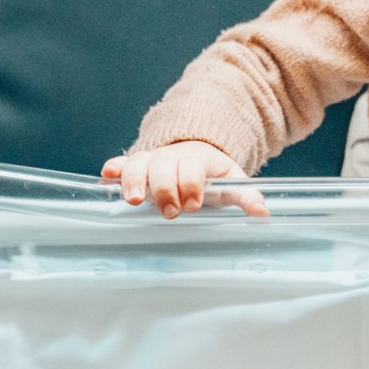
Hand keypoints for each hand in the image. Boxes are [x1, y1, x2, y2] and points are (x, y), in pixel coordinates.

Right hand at [101, 141, 268, 218]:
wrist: (195, 154)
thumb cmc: (212, 175)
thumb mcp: (232, 182)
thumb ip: (246, 196)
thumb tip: (263, 214)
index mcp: (197, 159)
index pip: (192, 167)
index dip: (191, 184)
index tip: (193, 204)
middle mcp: (172, 156)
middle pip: (163, 165)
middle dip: (164, 187)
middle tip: (170, 211)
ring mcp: (152, 160)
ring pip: (139, 163)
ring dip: (135, 179)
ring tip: (135, 200)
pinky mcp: (136, 166)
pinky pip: (122, 163)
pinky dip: (114, 168)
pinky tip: (106, 177)